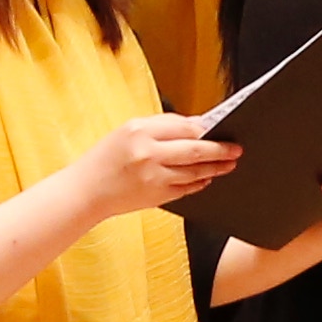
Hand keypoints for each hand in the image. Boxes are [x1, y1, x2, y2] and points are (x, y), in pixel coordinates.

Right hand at [78, 110, 240, 222]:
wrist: (85, 191)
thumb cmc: (105, 159)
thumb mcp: (127, 132)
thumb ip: (161, 127)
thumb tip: (196, 125)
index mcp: (140, 131)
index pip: (185, 126)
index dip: (207, 129)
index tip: (221, 129)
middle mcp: (148, 153)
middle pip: (196, 149)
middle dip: (221, 150)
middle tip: (236, 149)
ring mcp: (154, 177)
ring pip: (195, 171)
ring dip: (215, 168)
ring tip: (229, 164)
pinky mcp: (157, 196)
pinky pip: (187, 188)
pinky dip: (199, 183)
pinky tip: (207, 178)